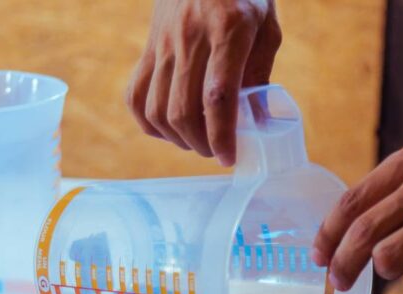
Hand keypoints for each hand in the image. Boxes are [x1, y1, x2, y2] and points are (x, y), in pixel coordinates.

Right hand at [126, 0, 281, 166]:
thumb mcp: (266, 26)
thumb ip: (261, 73)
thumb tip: (256, 121)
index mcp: (228, 29)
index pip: (217, 96)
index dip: (222, 135)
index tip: (229, 158)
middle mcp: (190, 38)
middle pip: (183, 110)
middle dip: (201, 144)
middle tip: (217, 151)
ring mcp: (163, 43)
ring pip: (158, 109)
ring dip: (177, 138)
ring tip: (196, 142)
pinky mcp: (148, 47)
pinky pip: (136, 95)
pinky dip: (148, 122)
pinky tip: (168, 128)